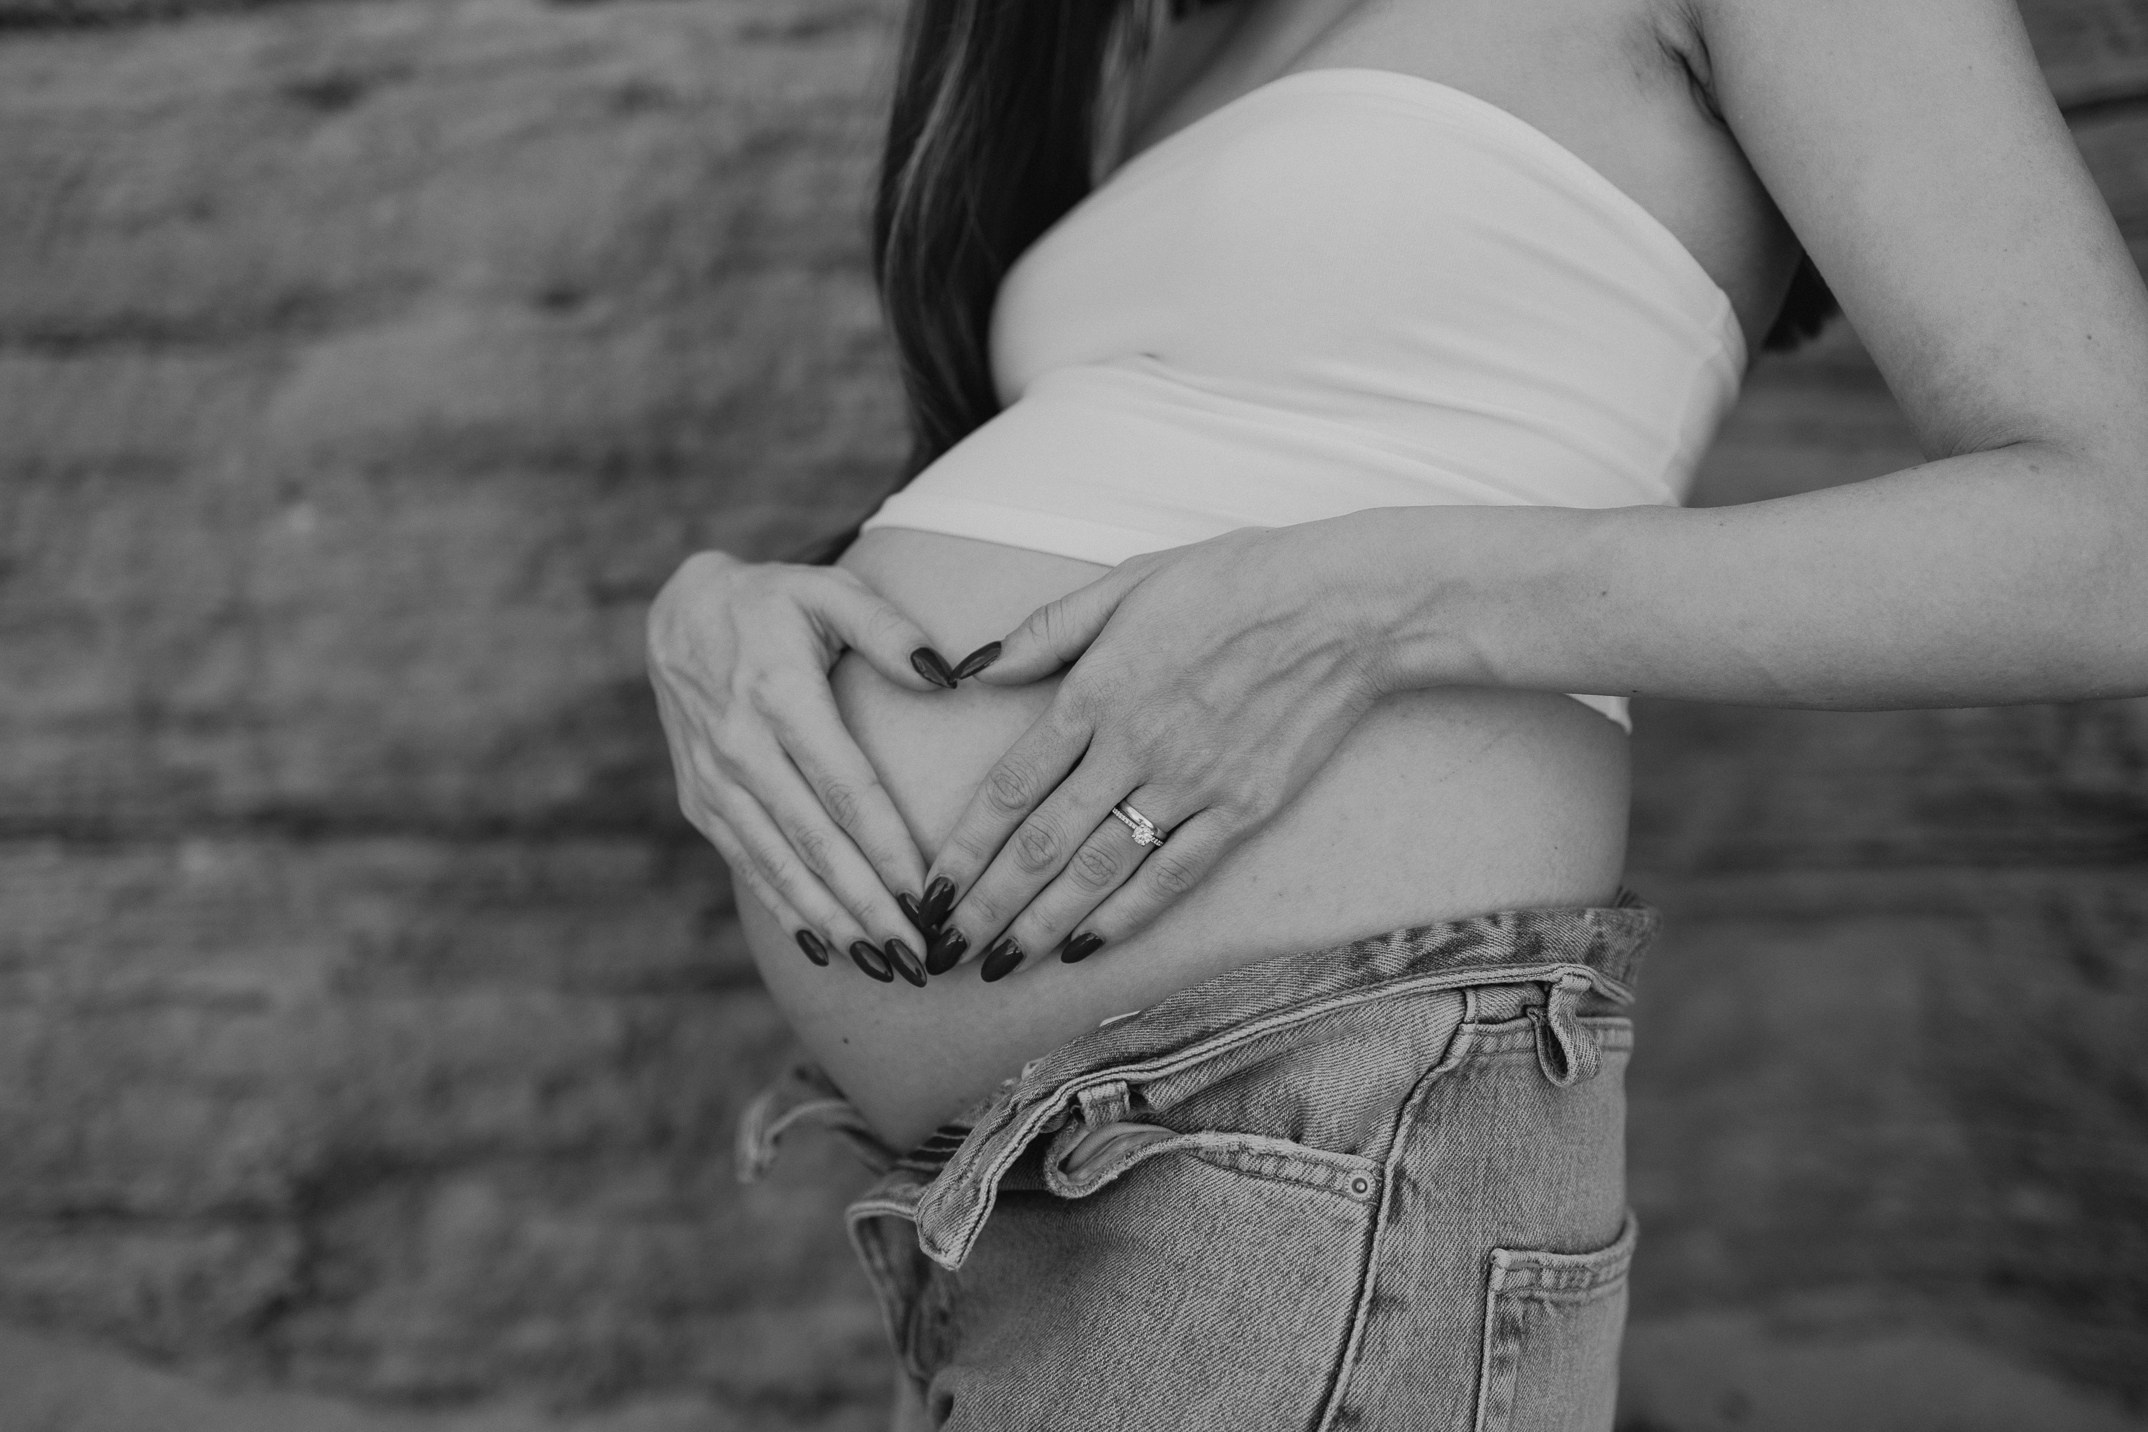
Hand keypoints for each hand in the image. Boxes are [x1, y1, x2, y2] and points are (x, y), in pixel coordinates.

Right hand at [647, 549, 959, 984]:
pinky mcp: (698, 801)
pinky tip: (825, 945)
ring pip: (776, 864)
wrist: (677, 614)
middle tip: (917, 955)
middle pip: (813, 841)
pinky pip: (747, 863)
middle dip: (867, 904)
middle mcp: (738, 745)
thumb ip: (890, 630)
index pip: (844, 786)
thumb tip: (949, 674)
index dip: (885, 846)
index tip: (927, 893)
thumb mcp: (830, 592)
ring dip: (829, 920)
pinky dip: (785, 907)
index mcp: (777, 695)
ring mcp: (712, 779)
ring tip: (881, 963)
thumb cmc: (775, 602)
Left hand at [918, 523, 1389, 979]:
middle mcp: (1133, 747)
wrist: (1344, 606)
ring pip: (1098, 872)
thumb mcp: (1127, 581)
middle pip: (1041, 844)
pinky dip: (1125, 917)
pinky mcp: (1242, 809)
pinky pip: (1171, 875)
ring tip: (1000, 965)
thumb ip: (1048, 631)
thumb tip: (976, 667)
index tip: (929, 889)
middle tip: (945, 952)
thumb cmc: (1232, 581)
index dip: (963, 848)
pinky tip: (1086, 948)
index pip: (1009, 787)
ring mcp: (1190, 784)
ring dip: (1041, 925)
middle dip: (987, 906)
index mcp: (1095, 692)